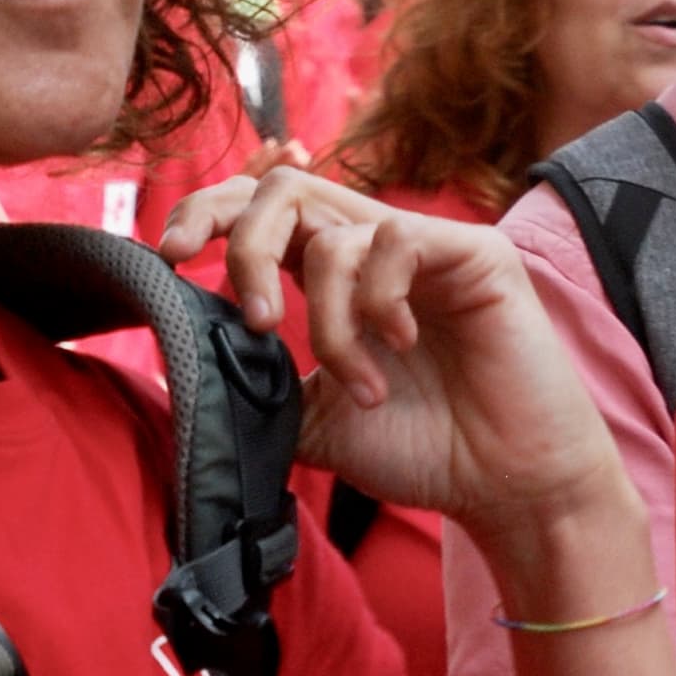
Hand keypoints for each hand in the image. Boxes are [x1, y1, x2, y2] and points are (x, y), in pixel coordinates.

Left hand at [164, 169, 629, 544]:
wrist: (507, 486)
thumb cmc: (426, 450)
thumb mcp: (316, 419)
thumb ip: (260, 382)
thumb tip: (180, 362)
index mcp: (333, 277)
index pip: (258, 211)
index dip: (207, 214)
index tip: (168, 259)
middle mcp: (374, 248)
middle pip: (281, 188)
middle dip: (242, 239)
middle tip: (250, 313)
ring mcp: (425, 245)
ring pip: (331, 228)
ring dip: (327, 320)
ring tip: (361, 386)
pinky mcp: (474, 251)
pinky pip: (393, 242)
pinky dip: (377, 304)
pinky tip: (401, 347)